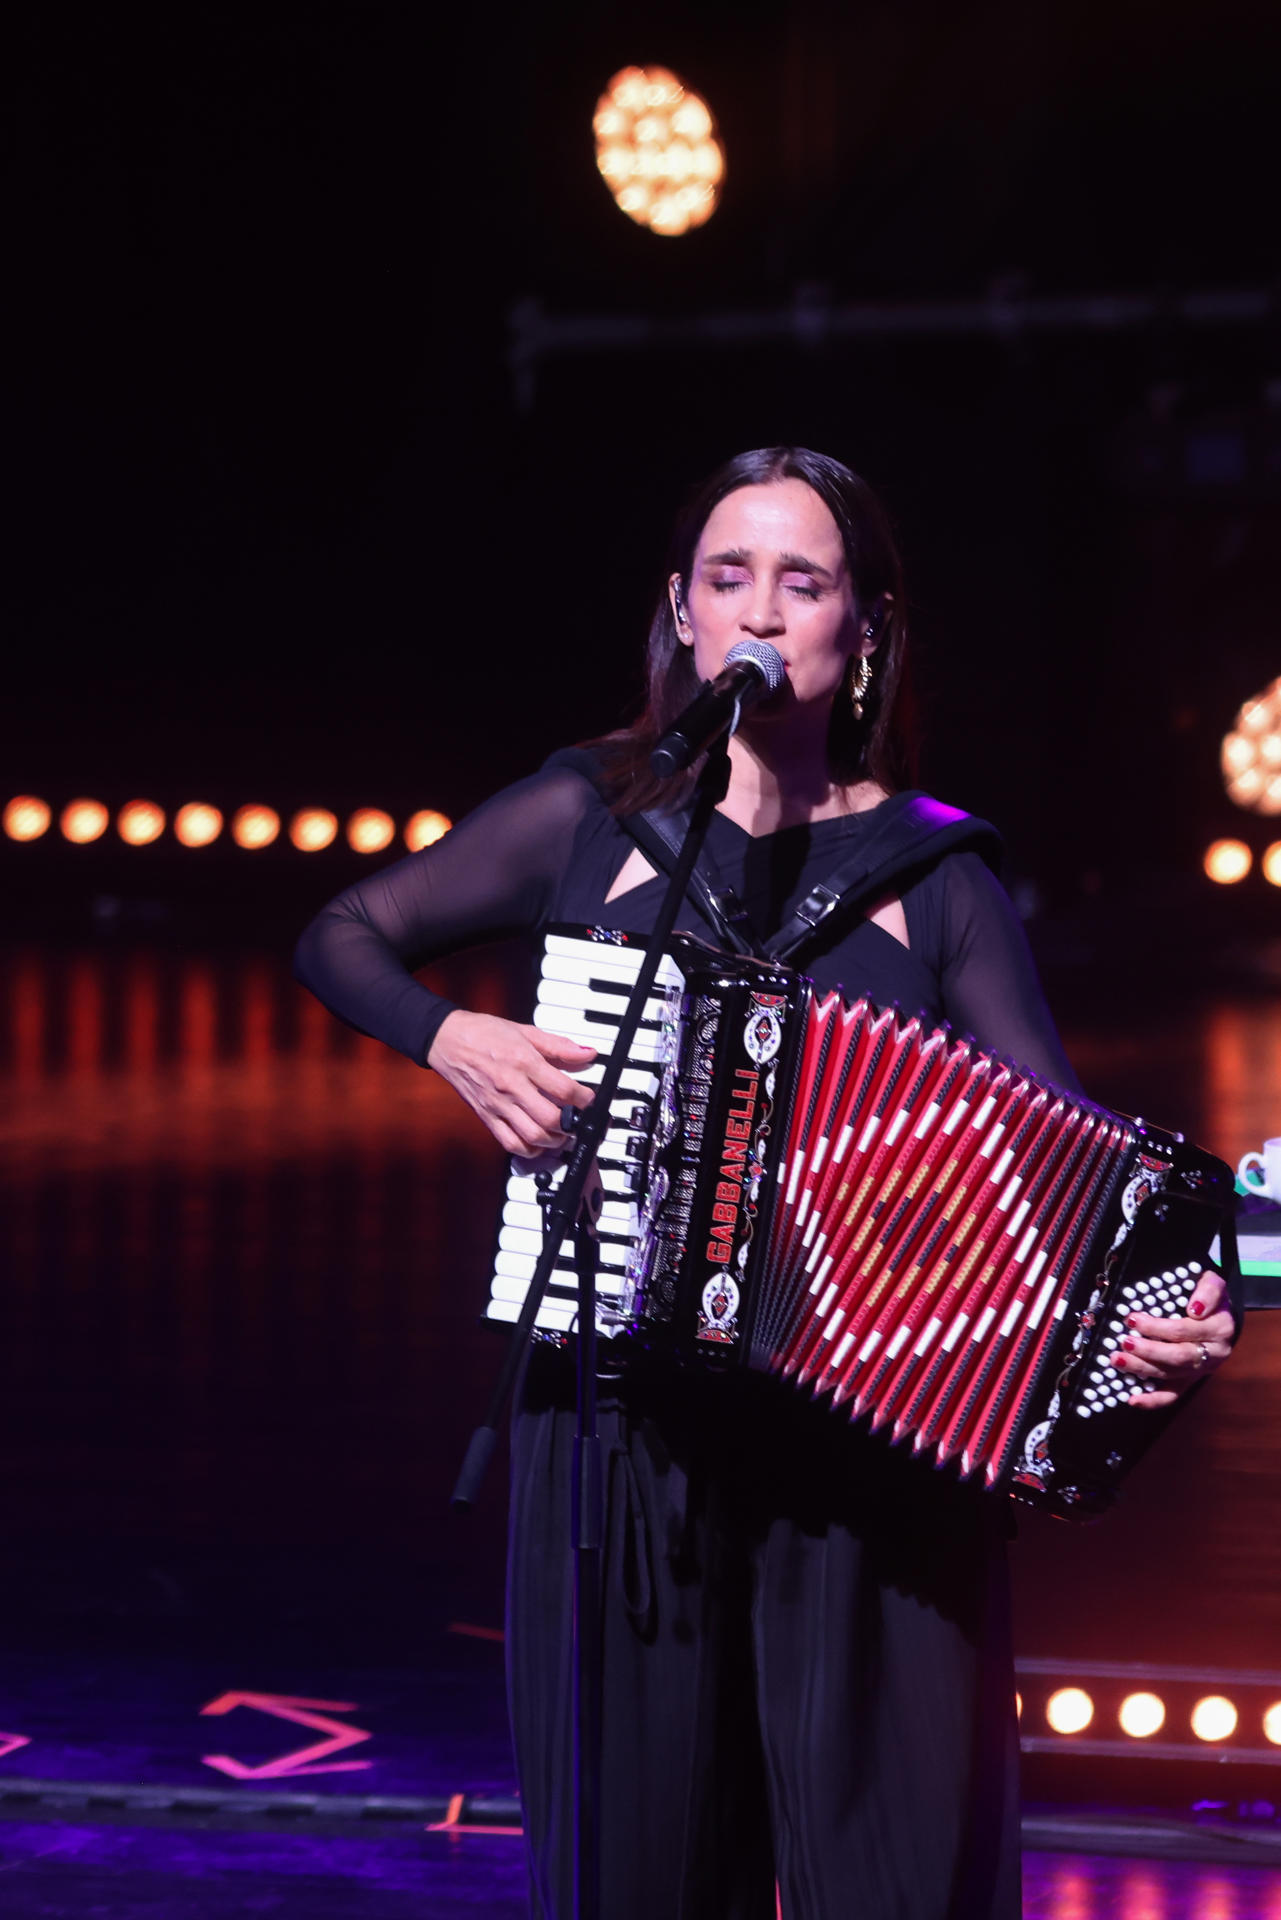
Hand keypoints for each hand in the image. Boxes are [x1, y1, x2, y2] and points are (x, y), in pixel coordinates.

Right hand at [427, 1010, 596, 1157]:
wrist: (447, 1040)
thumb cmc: (484, 1034)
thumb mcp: (527, 1032)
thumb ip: (560, 1046)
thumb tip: (588, 1054)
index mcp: (524, 1062)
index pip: (564, 1089)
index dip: (586, 1099)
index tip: (590, 1099)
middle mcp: (511, 1087)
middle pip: (551, 1119)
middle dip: (573, 1124)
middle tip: (580, 1119)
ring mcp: (498, 1105)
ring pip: (533, 1136)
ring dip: (555, 1140)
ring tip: (563, 1132)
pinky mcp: (486, 1117)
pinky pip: (510, 1143)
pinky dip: (530, 1149)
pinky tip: (539, 1141)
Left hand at [1107, 1269, 1234, 1409]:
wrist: (1220, 1314)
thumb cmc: (1209, 1296)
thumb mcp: (1213, 1283)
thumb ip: (1208, 1290)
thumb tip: (1195, 1308)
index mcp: (1220, 1328)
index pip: (1185, 1330)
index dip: (1158, 1326)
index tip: (1133, 1319)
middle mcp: (1214, 1353)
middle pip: (1178, 1356)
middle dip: (1148, 1350)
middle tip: (1123, 1341)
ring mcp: (1201, 1370)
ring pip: (1171, 1374)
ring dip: (1142, 1369)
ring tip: (1117, 1359)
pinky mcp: (1190, 1380)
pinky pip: (1173, 1395)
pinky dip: (1153, 1400)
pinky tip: (1133, 1399)